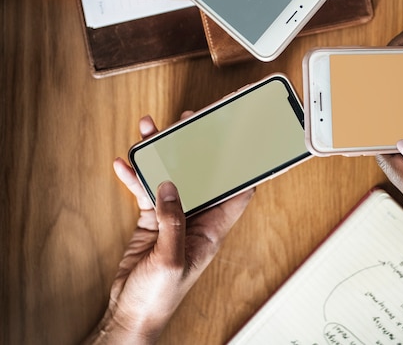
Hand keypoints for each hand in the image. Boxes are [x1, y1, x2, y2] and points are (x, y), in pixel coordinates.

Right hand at [84, 113, 253, 343]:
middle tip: (187, 123)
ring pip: (171, 178)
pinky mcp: (152, 221)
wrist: (130, 314)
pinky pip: (145, 192)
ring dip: (159, 156)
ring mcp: (173, 218)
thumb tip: (171, 186)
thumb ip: (173, 221)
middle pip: (201, 176)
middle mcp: (196, 220)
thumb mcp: (171, 259)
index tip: (241, 141)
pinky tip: (125, 164)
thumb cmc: (158, 297)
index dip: (242, 167)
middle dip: (195, 149)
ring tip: (149, 132)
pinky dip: (135, 178)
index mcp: (212, 231)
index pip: (237, 192)